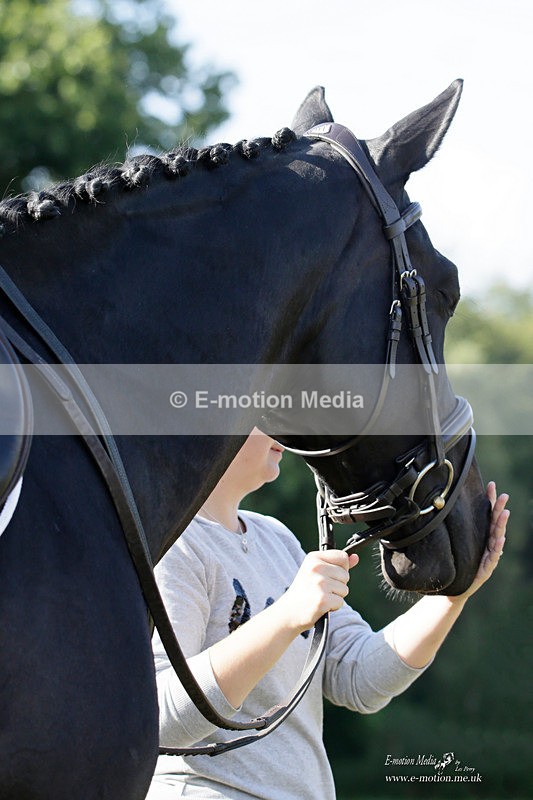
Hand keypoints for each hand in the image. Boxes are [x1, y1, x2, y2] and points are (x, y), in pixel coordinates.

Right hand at [277, 550, 358, 634]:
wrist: (289, 612)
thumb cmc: (305, 591)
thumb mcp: (317, 572)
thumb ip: (337, 564)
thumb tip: (355, 558)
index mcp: (314, 558)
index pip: (343, 557)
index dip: (340, 569)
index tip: (329, 576)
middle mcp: (316, 568)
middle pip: (345, 575)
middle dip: (338, 585)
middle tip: (321, 589)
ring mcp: (319, 583)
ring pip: (344, 589)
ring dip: (335, 596)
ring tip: (320, 597)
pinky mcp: (323, 599)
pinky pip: (341, 602)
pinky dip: (333, 607)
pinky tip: (321, 605)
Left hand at [449, 481, 508, 603]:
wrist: (453, 588)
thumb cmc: (454, 563)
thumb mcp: (452, 542)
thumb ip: (452, 527)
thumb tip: (441, 506)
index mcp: (480, 535)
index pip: (487, 515)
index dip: (490, 500)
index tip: (491, 485)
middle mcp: (487, 544)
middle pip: (495, 523)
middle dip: (499, 509)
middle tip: (503, 495)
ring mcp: (488, 556)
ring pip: (497, 538)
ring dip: (501, 525)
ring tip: (505, 512)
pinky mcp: (486, 568)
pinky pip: (493, 556)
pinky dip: (498, 547)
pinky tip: (500, 538)